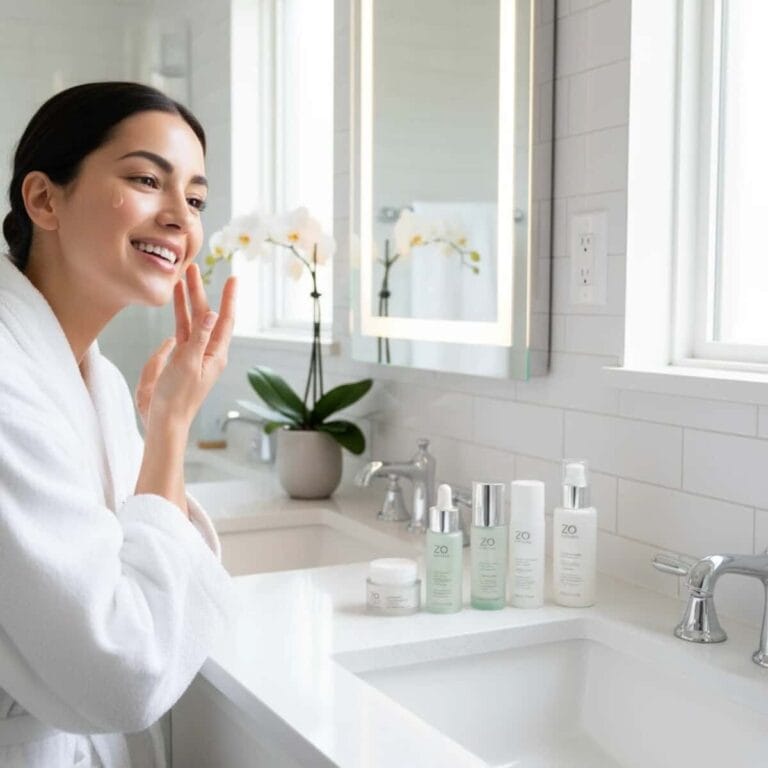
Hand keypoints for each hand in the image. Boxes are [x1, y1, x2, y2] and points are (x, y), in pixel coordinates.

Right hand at [136, 263, 236, 431]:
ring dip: (186, 301)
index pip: (224, 320)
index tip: (233, 278)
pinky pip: (181, 333)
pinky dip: (179, 318)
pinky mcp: (178, 361)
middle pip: (204, 316)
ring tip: (181, 281)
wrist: (164, 422)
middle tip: (193, 268)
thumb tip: (211, 314)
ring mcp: (192, 355)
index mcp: (214, 354)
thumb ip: (198, 338)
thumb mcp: (188, 364)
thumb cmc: (176, 397)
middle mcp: (206, 352)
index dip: (228, 298)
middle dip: (199, 292)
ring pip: (190, 322)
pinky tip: (176, 307)